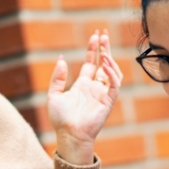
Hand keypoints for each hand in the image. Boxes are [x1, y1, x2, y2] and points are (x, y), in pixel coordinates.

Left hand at [48, 30, 122, 164]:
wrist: (69, 135)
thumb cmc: (61, 119)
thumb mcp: (54, 94)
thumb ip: (58, 77)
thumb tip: (61, 59)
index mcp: (83, 84)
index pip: (92, 62)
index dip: (94, 49)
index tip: (95, 35)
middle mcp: (95, 87)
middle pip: (104, 63)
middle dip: (105, 48)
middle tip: (104, 33)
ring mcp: (102, 94)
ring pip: (112, 72)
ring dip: (110, 60)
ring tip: (104, 49)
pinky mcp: (108, 101)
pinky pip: (114, 85)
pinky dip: (112, 74)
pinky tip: (105, 65)